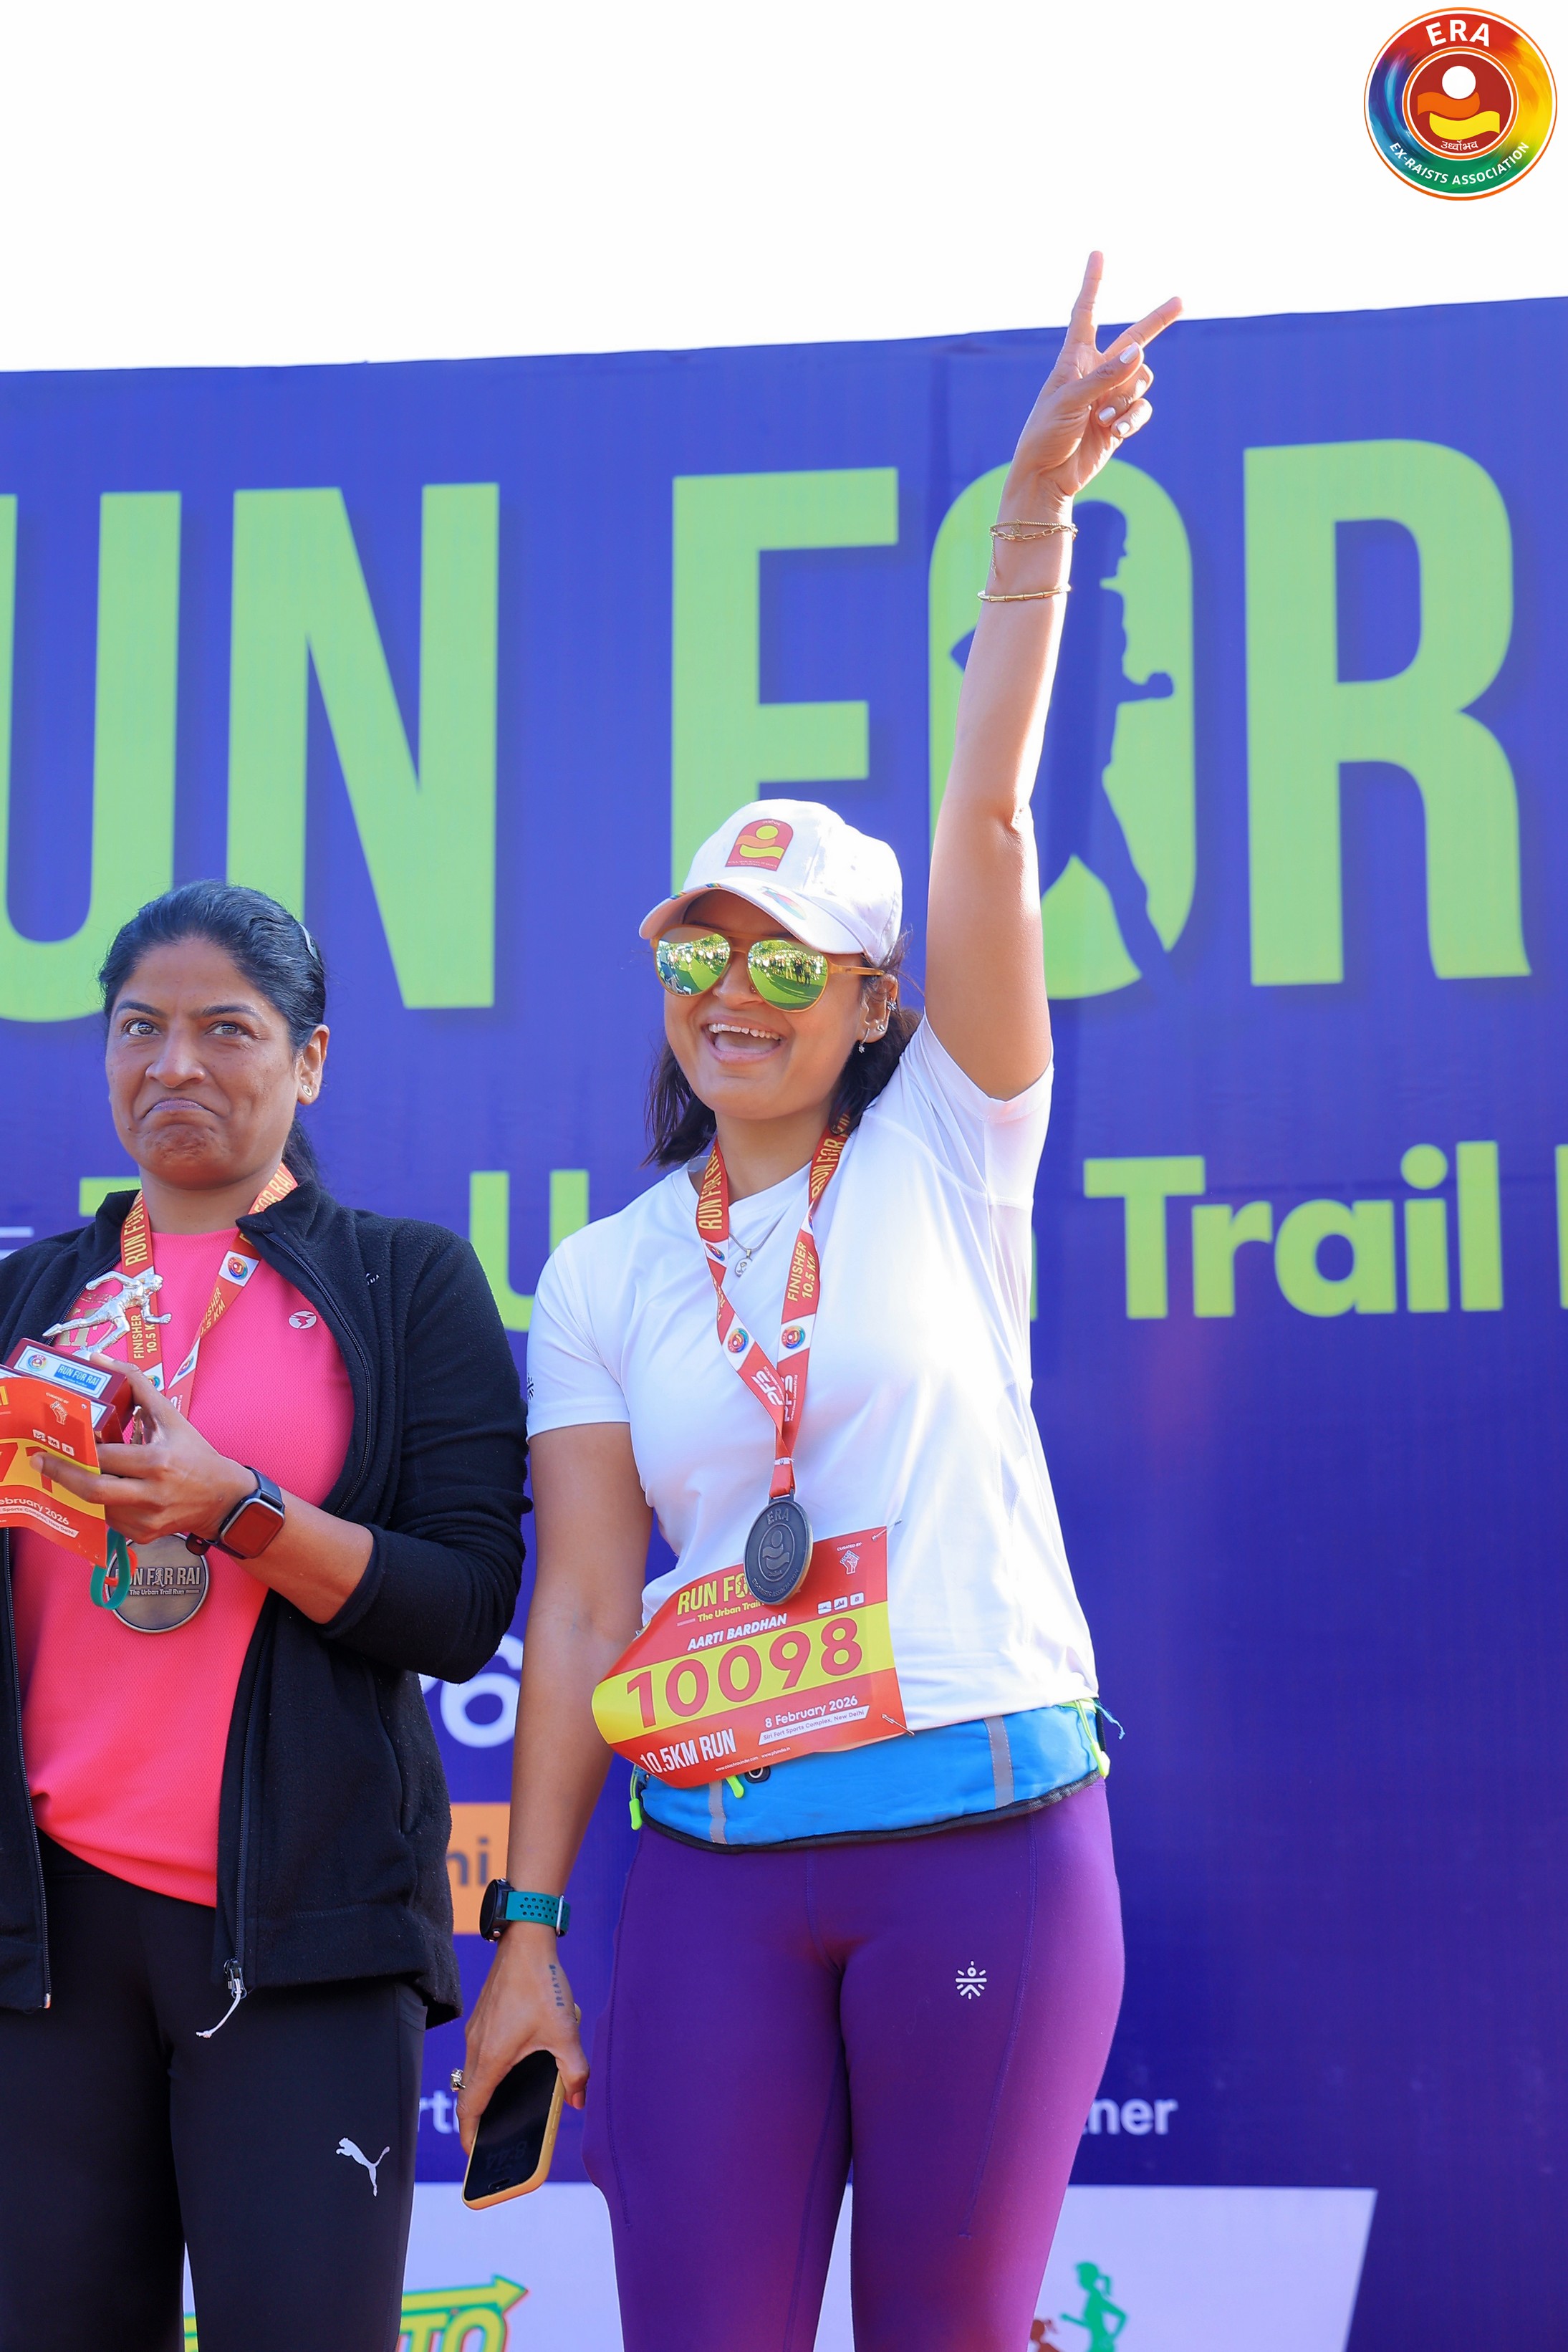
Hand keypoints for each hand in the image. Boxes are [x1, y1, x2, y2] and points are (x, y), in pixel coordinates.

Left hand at [31, 1355, 250, 1544]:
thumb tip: (102, 1360)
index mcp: (159, 1461)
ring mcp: (146, 1518)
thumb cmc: (195, 1455)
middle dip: (64, 1475)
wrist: (222, 1498)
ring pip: (99, 1506)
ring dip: (85, 1488)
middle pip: (94, 1489)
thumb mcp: (171, 1417)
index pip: (107, 1458)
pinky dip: (103, 1504)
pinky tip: (107, 1491)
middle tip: (43, 1463)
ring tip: (76, 1473)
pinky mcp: (143, 1534)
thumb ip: (137, 1386)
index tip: (57, 1443)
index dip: (80, 1451)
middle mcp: (152, 1493)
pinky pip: (110, 1520)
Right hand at [457, 1926, 588, 2152]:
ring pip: (472, 2071)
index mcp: (492, 2056)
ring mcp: (477, 2029)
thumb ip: (574, 2071)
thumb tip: (579, 2100)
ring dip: (482, 2091)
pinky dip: (487, 2068)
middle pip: (469, 2092)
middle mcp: (477, 2045)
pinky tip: (511, 2065)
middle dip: (476, 2119)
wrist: (525, 1940)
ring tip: (503, 2106)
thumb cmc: (540, 1984)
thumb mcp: (565, 2031)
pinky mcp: (482, 2016)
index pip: (470, 2107)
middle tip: (491, 2138)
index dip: (469, 2135)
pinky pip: (478, 2052)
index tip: (472, 2154)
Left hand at [1000, 252, 1181, 515]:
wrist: (1046, 477)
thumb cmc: (1045, 435)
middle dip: (1158, 321)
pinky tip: (1114, 433)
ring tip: (1101, 419)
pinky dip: (1131, 419)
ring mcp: (1110, 396)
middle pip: (1134, 340)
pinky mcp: (1119, 421)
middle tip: (1181, 301)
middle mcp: (1095, 372)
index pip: (1086, 313)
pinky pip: (1141, 410)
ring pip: (1141, 381)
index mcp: (1074, 360)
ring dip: (1126, 399)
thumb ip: (1105, 375)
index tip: (1097, 254)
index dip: (1093, 284)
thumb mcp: (1069, 401)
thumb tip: (1140, 351)